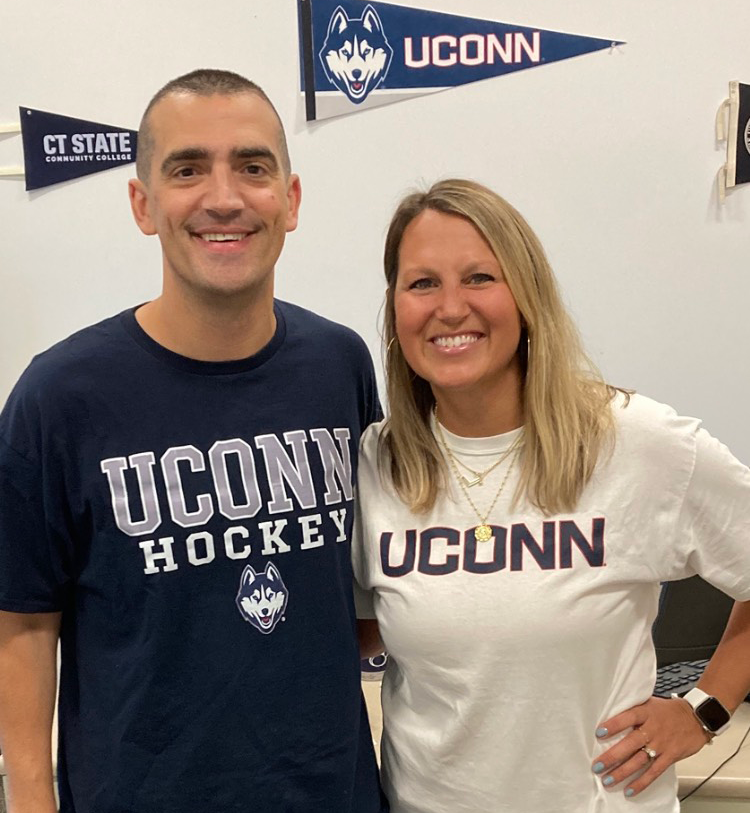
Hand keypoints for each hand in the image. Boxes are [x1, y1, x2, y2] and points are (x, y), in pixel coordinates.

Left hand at [591, 696, 711, 797]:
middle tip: (597, 766)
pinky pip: (654, 772)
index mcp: (646, 712)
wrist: (696, 717)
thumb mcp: (649, 703)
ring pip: (640, 760)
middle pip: (631, 743)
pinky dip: (641, 782)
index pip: (628, 717)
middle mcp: (653, 729)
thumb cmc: (667, 710)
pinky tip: (629, 790)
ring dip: (622, 772)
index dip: (614, 725)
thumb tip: (608, 714)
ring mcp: (662, 745)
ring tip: (607, 780)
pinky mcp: (670, 757)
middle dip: (613, 756)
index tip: (599, 733)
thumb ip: (632, 709)